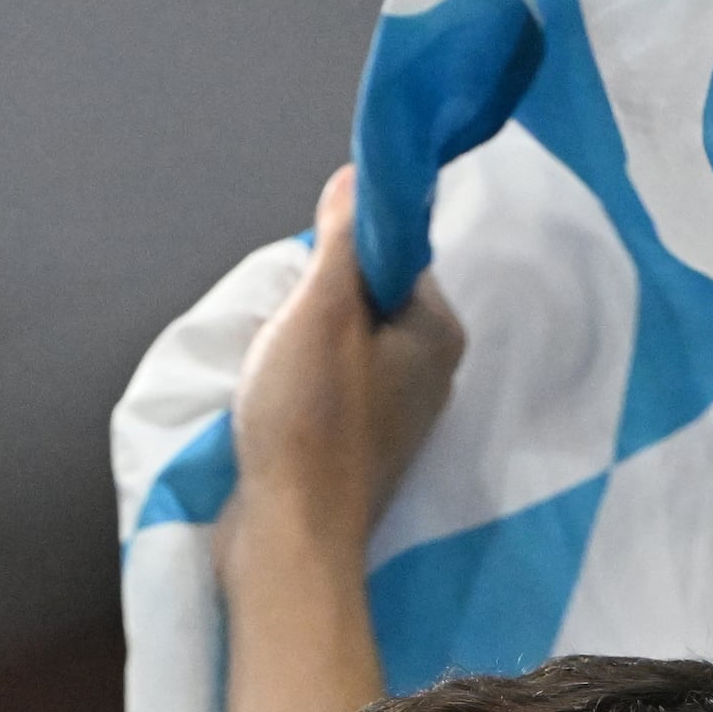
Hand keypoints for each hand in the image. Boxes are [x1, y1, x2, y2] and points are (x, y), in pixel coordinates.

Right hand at [220, 166, 463, 594]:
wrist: (289, 535)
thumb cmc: (307, 418)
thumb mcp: (320, 308)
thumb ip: (343, 239)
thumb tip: (360, 176)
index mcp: (438, 333)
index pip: (395, 254)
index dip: (341, 253)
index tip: (301, 281)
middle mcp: (434, 373)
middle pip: (367, 299)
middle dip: (317, 301)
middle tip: (282, 326)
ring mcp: (401, 416)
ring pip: (346, 344)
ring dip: (303, 342)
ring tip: (273, 363)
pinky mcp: (365, 449)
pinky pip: (333, 389)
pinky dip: (302, 383)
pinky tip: (275, 398)